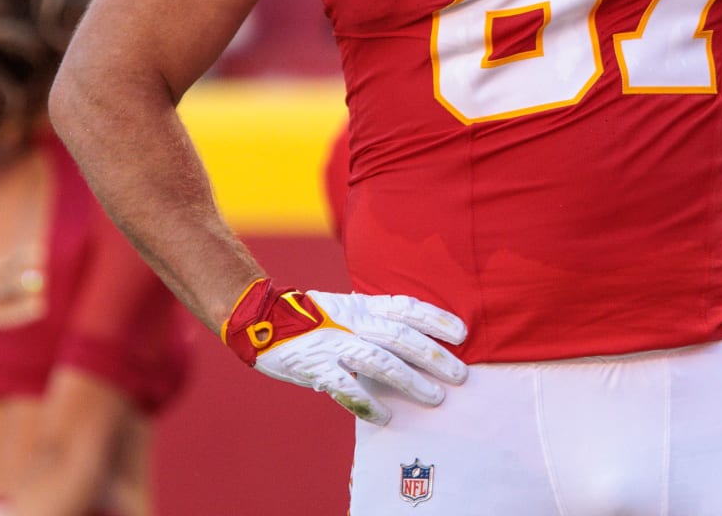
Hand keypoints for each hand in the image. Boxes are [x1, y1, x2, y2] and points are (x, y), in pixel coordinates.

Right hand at [223, 279, 467, 424]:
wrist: (259, 319)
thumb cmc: (311, 319)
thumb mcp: (347, 309)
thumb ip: (376, 321)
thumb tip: (415, 341)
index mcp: (364, 306)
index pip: (407, 308)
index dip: (436, 318)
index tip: (462, 333)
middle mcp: (354, 323)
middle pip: (402, 337)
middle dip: (434, 356)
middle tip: (460, 375)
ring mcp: (335, 344)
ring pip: (381, 361)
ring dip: (411, 381)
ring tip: (435, 398)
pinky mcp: (316, 367)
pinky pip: (345, 387)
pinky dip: (367, 402)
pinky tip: (387, 415)